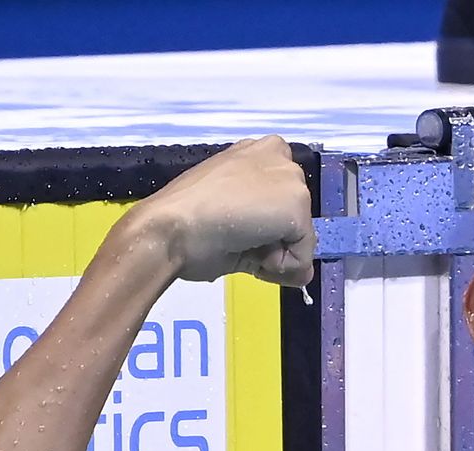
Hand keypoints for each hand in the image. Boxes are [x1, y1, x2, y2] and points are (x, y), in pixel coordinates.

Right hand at [135, 135, 315, 286]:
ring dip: (273, 254)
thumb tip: (304, 274)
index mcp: (257, 153)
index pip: (283, 202)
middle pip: (296, 219)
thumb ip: (270, 238)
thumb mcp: (234, 221)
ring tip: (237, 240)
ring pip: (300, 238)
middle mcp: (278, 156)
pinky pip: (302, 257)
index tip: (236, 229)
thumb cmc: (187, 224)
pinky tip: (247, 248)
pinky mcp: (296, 204)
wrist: (169, 228)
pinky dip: (277, 267)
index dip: (265, 228)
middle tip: (234, 237)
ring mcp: (290, 179)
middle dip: (273, 241)